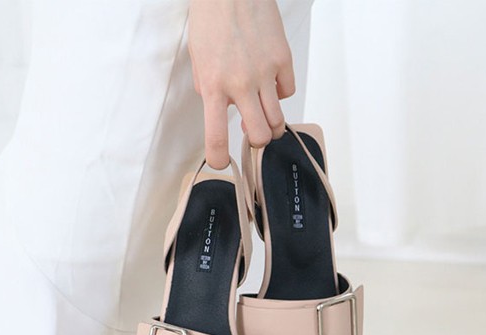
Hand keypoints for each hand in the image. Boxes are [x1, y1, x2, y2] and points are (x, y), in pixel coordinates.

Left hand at [188, 0, 294, 168]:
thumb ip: (207, 89)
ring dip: (270, 124)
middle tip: (252, 136)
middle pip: (259, 136)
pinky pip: (287, 92)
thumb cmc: (211, 19)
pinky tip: (270, 81)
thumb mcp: (198, 59)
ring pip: (277, 120)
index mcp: (213, 86)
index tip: (221, 163)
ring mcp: (265, 73)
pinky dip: (280, 93)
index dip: (219, 158)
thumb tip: (221, 109)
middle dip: (257, 143)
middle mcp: (240, 84)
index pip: (216, 136)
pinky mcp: (283, 59)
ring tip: (263, 114)